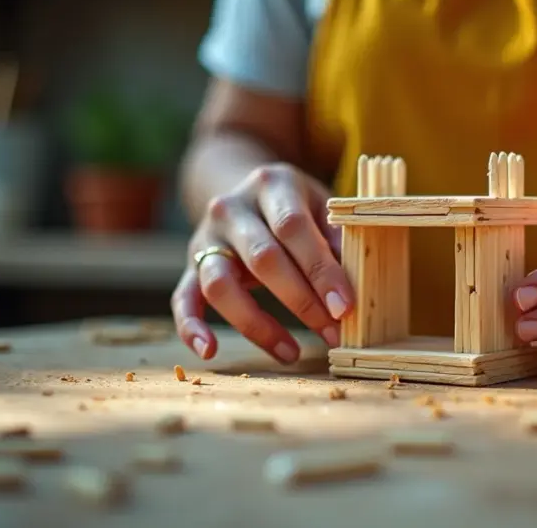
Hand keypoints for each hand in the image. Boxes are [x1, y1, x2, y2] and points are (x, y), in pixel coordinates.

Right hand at [170, 164, 352, 363]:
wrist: (243, 190)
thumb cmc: (295, 206)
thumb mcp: (320, 205)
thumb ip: (335, 238)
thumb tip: (354, 283)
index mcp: (271, 184)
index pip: (293, 227)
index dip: (320, 269)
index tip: (344, 307)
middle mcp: (231, 208)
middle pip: (262, 258)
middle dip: (300, 301)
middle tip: (332, 333)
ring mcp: (206, 238)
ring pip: (220, 283)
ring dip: (257, 324)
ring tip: (291, 352)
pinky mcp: (190, 266)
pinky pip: (183, 299)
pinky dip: (191, 327)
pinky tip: (209, 352)